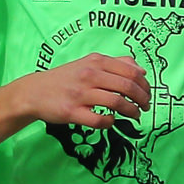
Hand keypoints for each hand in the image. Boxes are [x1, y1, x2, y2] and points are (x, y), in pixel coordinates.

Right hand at [19, 53, 149, 128]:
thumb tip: (141, 70)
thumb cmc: (66, 78)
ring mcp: (80, 94)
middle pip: (128, 87)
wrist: (34, 91)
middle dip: (143, 99)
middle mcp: (89, 75)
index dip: (145, 85)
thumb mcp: (89, 63)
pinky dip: (111, 122)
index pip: (132, 72)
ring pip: (117, 103)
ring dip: (132, 112)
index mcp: (96, 61)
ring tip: (135, 115)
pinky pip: (100, 120)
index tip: (148, 94)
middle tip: (146, 107)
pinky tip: (112, 121)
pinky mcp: (72, 112)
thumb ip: (116, 63)